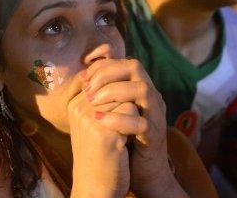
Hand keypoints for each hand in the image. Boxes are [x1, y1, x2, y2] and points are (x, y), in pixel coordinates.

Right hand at [68, 73, 129, 197]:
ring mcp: (90, 118)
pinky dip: (135, 127)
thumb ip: (101, 97)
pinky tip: (124, 144)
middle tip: (119, 131)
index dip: (119, 99)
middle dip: (127, 106)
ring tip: (120, 137)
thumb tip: (118, 71)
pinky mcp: (104, 131)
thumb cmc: (100, 155)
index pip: (106, 80)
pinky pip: (132, 113)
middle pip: (118, 88)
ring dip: (132, 117)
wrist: (96, 188)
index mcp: (74, 102)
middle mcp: (79, 107)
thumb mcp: (95, 122)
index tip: (112, 122)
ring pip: (127, 99)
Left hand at [83, 58, 185, 197]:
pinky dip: (119, 118)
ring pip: (142, 89)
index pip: (124, 62)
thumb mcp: (113, 113)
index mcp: (141, 91)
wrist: (144, 174)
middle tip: (88, 87)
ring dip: (113, 91)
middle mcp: (152, 98)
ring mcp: (156, 116)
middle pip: (135, 67)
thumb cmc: (125, 141)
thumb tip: (81, 78)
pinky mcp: (155, 136)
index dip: (102, 65)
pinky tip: (99, 120)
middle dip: (107, 72)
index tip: (82, 76)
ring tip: (93, 101)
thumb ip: (104, 96)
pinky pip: (141, 122)